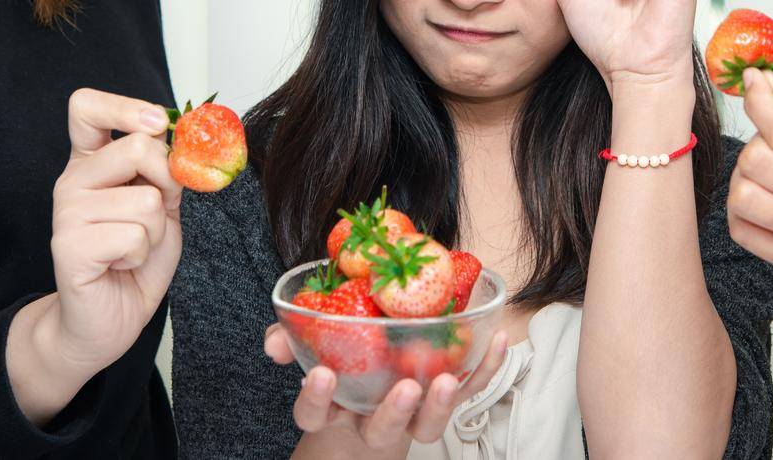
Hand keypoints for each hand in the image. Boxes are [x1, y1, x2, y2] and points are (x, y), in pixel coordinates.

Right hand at [46, 88, 184, 376]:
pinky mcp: (69, 246)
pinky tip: (120, 265)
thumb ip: (166, 171)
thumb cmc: (134, 260)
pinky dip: (142, 254)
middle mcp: (72, 180)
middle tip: (153, 217)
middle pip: (137, 148)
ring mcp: (66, 212)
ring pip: (146, 199)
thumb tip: (183, 138)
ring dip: (154, 232)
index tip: (158, 123)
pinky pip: (135, 235)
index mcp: (91, 162)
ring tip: (130, 249)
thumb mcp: (162, 205)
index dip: (126, 106)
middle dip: (166, 184)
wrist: (108, 320)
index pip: (86, 107)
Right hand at [264, 323, 508, 450]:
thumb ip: (291, 342)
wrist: (374, 387)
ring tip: (445, 379)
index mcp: (335, 407)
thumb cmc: (343, 364)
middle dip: (393, 412)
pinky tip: (498, 342)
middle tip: (405, 388)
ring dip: (439, 406)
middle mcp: (371, 419)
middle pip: (380, 430)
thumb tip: (274, 341)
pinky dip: (486, 370)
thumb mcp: (314, 350)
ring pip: (425, 426)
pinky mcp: (443, 400)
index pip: (315, 414)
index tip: (321, 375)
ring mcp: (411, 413)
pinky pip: (469, 392)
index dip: (316, 399)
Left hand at [726, 69, 772, 285]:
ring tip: (769, 171)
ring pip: (743, 197)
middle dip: (756, 141)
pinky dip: (743, 208)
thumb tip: (761, 84)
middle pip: (757, 163)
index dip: (758, 103)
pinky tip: (765, 197)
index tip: (753, 86)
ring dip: (745, 175)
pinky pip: (742, 231)